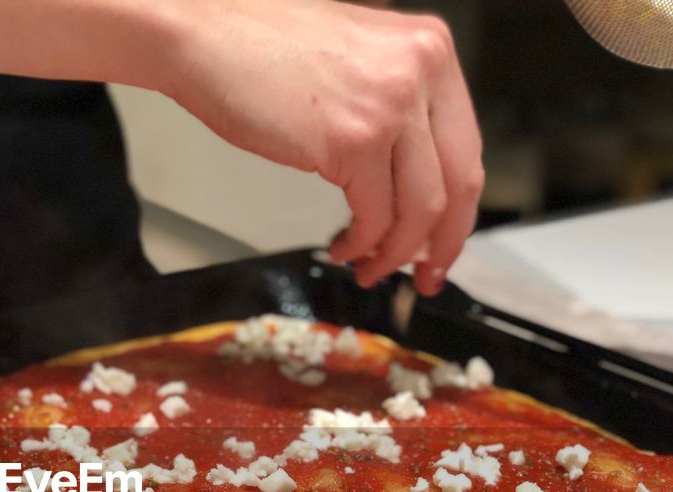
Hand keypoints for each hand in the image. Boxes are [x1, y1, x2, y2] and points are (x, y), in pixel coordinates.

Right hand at [163, 0, 482, 293]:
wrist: (205, 36)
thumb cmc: (261, 48)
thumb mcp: (358, 62)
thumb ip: (397, 106)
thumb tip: (413, 180)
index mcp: (430, 49)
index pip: (467, 150)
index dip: (458, 211)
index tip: (443, 243)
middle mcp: (421, 71)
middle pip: (457, 184)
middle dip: (440, 245)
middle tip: (425, 274)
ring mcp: (391, 105)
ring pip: (421, 209)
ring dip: (395, 253)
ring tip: (369, 266)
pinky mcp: (355, 140)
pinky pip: (375, 214)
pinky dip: (362, 243)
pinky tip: (344, 247)